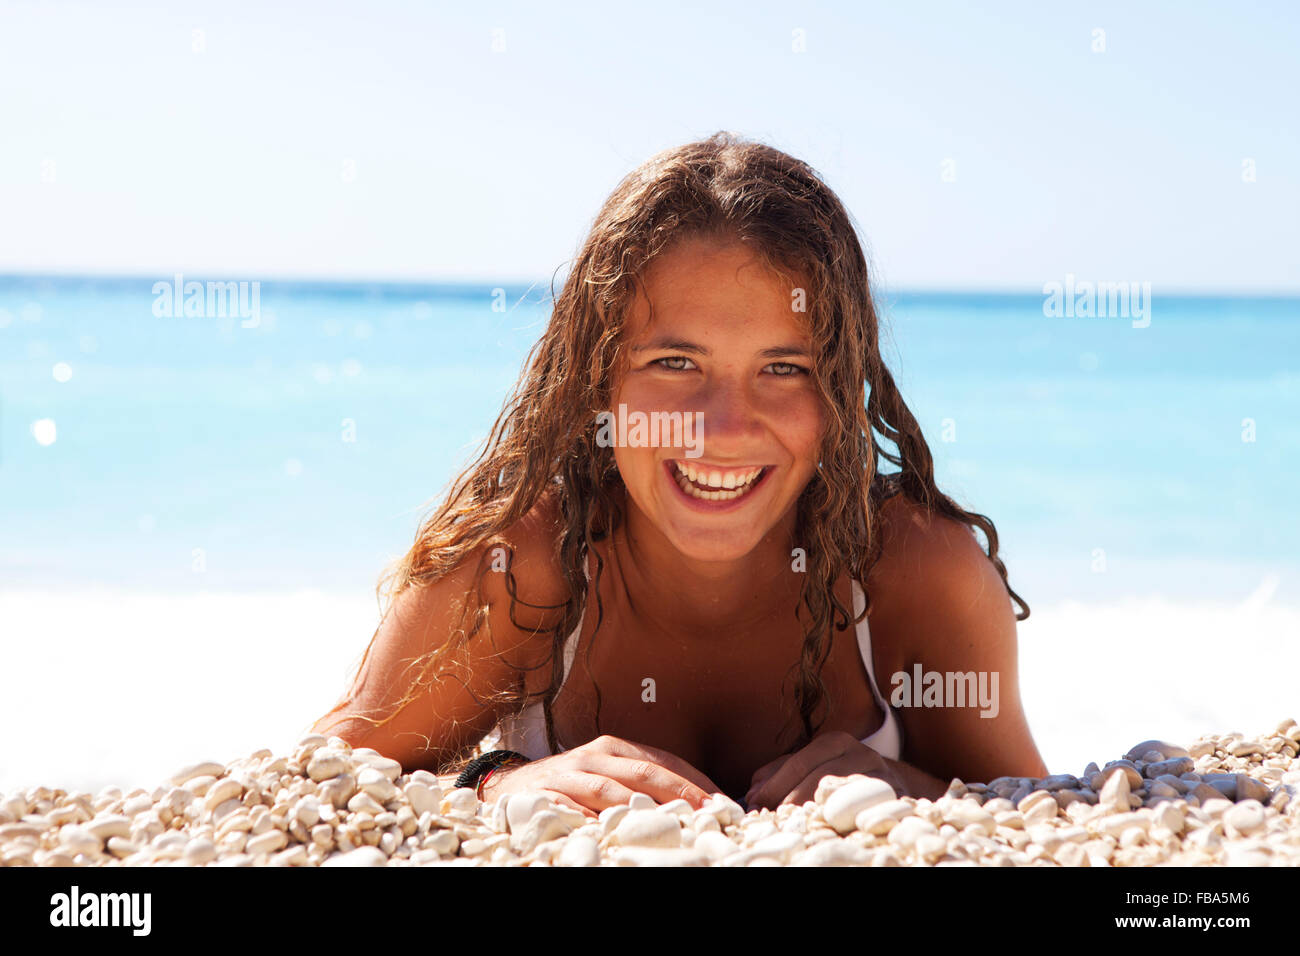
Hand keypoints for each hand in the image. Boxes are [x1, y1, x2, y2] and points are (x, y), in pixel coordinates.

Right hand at [480, 734, 723, 819]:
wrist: (507, 786)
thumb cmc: (569, 785)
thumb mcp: (606, 776)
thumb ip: (640, 784)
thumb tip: (693, 806)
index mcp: (614, 748)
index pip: (664, 761)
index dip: (695, 780)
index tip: (723, 801)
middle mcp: (594, 756)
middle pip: (645, 773)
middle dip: (681, 792)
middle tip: (709, 812)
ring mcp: (569, 775)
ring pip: (611, 790)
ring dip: (643, 807)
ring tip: (672, 823)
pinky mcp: (546, 796)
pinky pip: (572, 809)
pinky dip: (593, 819)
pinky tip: (614, 831)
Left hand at [744, 730, 947, 810]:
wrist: (894, 783)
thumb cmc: (842, 774)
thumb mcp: (811, 765)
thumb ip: (780, 773)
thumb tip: (751, 792)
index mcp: (836, 742)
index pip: (800, 762)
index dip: (775, 784)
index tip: (754, 803)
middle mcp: (860, 754)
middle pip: (819, 776)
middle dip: (789, 799)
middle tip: (769, 817)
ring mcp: (880, 776)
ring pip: (843, 793)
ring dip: (814, 811)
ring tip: (793, 823)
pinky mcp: (895, 799)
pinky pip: (866, 810)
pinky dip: (842, 820)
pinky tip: (826, 828)